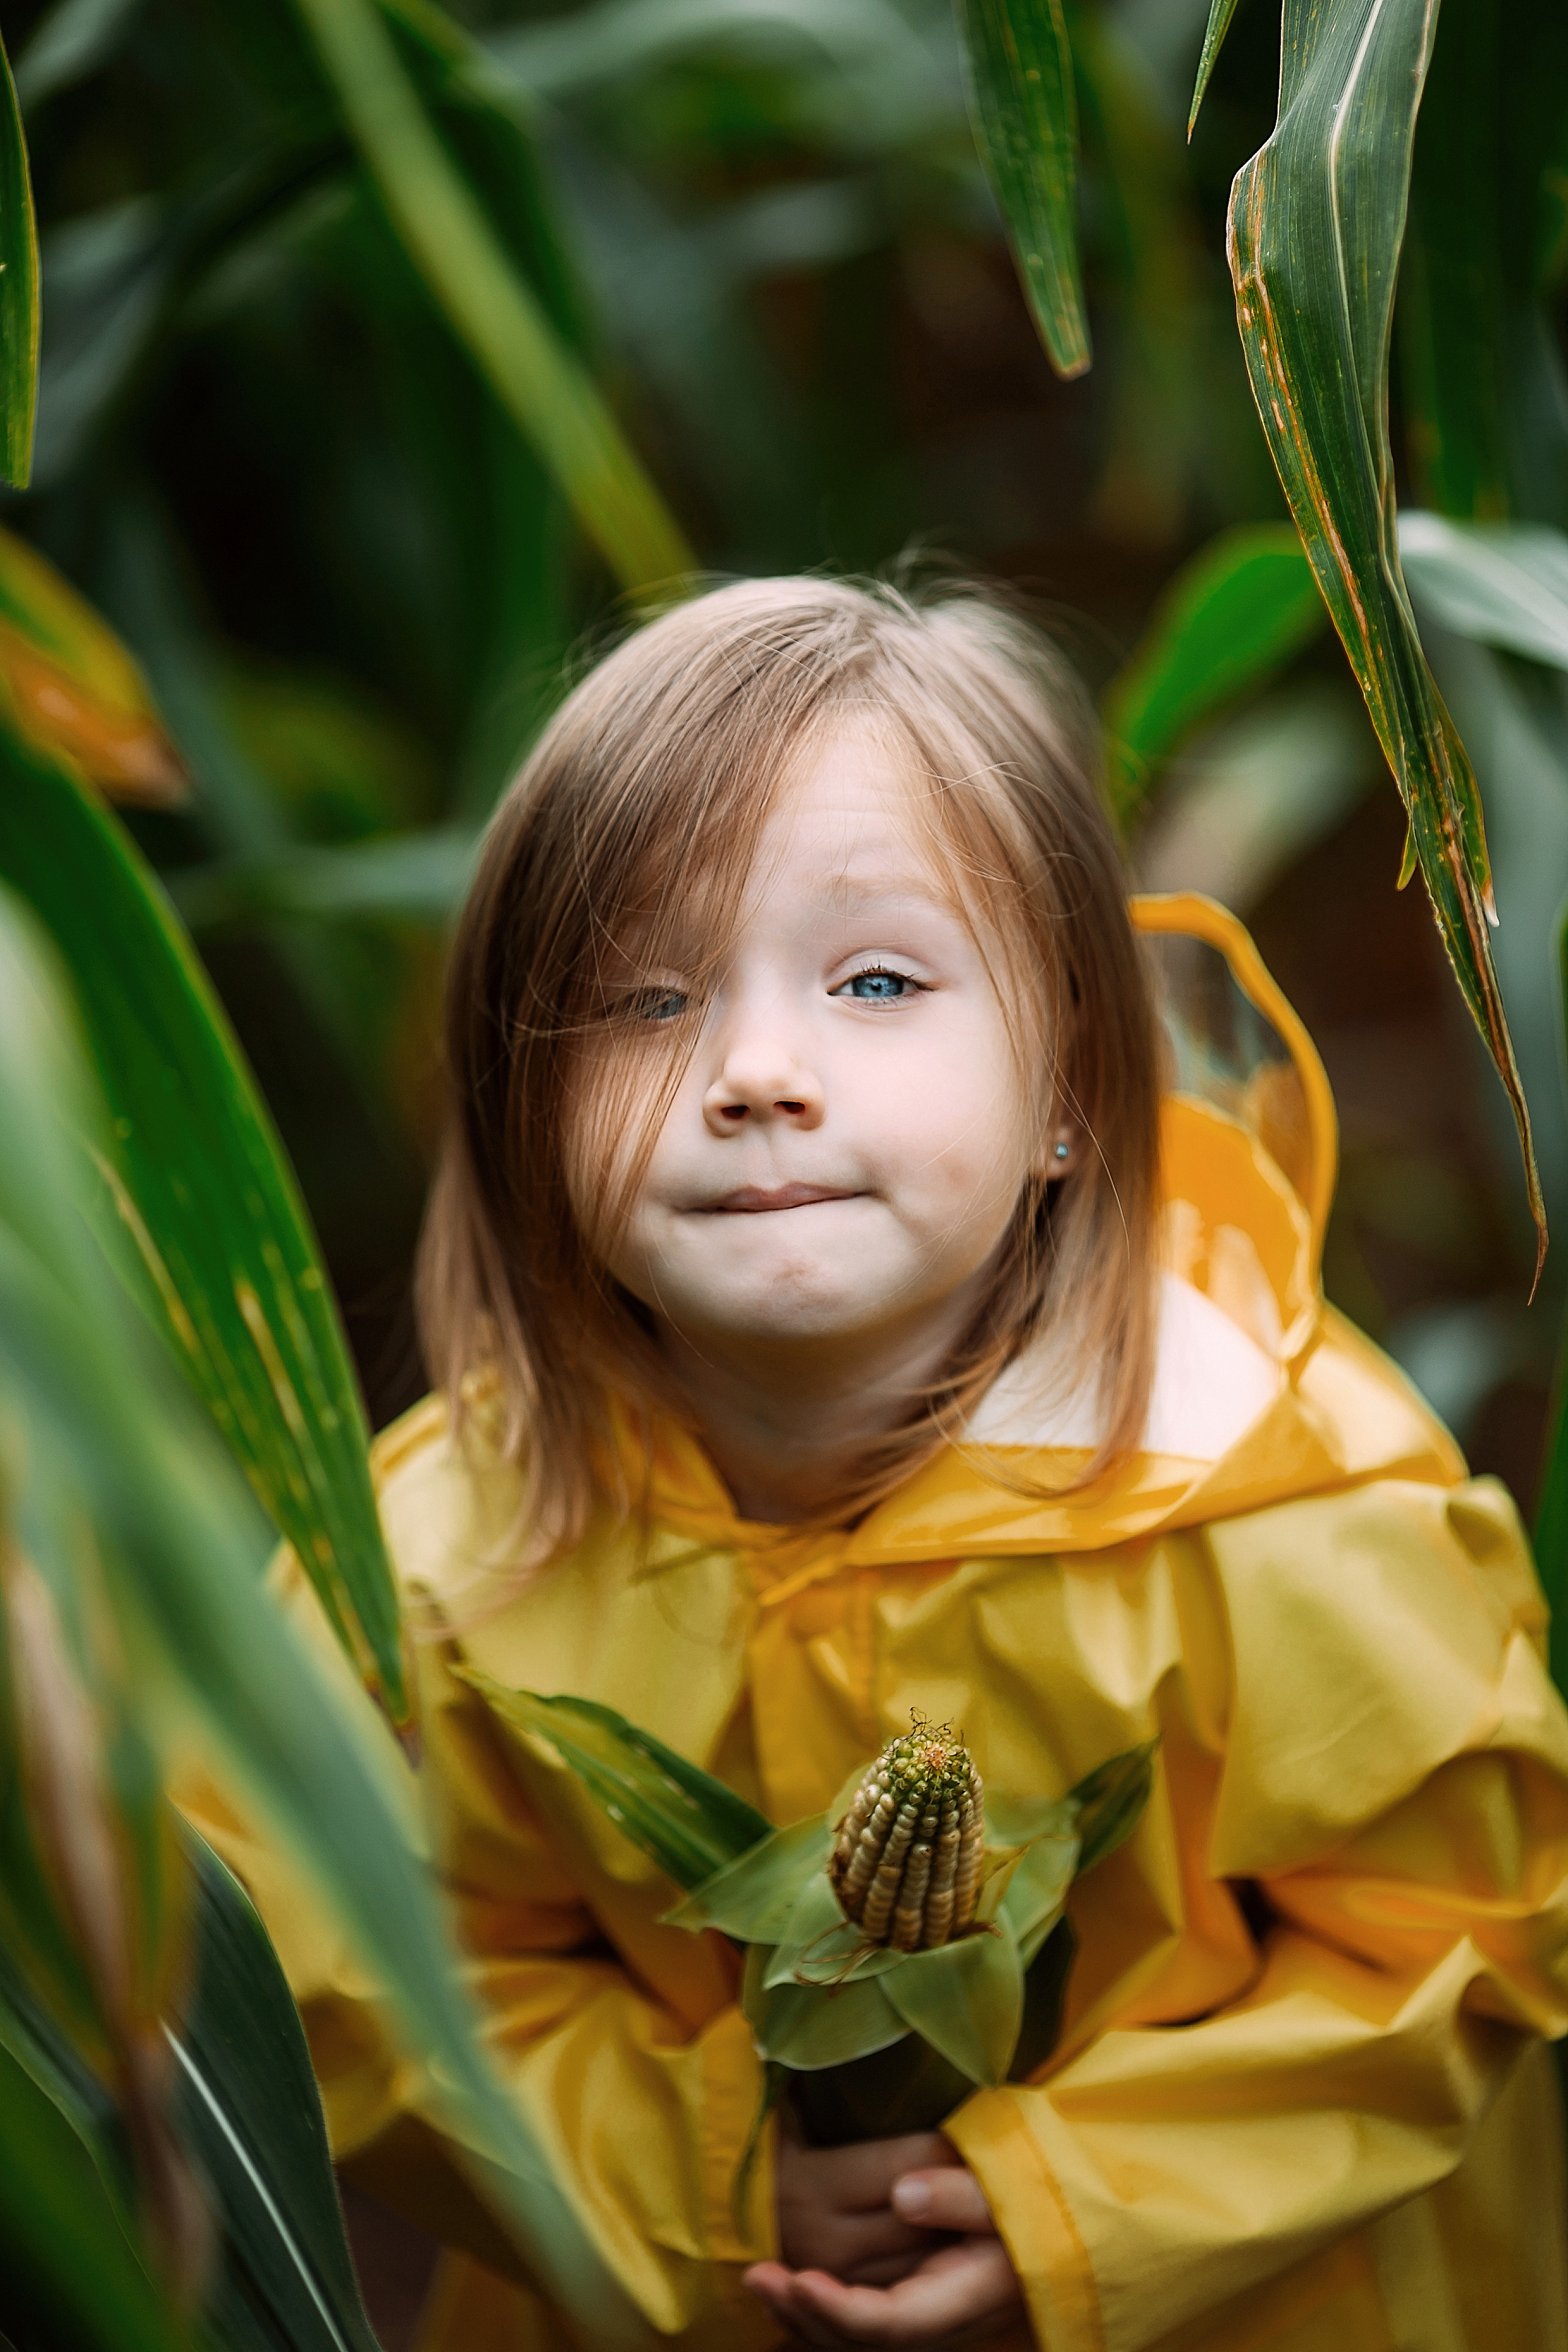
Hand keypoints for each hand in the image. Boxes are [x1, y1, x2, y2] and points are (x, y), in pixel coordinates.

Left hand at [747, 2148, 1022, 2345]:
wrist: (1065, 2230)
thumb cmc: (1039, 2202)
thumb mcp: (1011, 2192)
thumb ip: (961, 2195)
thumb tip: (903, 2194)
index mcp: (963, 2299)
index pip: (890, 2323)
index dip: (839, 2308)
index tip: (797, 2278)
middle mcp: (941, 2323)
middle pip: (861, 2341)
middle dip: (804, 2313)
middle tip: (757, 2274)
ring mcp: (927, 2320)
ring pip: (855, 2342)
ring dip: (803, 2316)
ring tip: (759, 2279)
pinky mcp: (917, 2307)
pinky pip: (862, 2327)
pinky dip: (822, 2315)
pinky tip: (787, 2290)